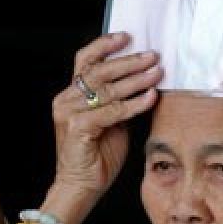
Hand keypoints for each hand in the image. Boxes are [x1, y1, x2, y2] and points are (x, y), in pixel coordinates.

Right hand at [46, 33, 161, 223]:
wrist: (82, 186)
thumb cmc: (97, 155)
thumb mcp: (111, 121)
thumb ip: (119, 100)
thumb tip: (145, 79)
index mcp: (71, 95)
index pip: (84, 60)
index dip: (104, 46)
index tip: (127, 37)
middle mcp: (66, 100)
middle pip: (99, 71)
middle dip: (129, 62)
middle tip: (152, 56)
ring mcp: (69, 113)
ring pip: (107, 90)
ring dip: (136, 80)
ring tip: (157, 73)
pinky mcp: (78, 127)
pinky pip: (112, 111)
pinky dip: (133, 104)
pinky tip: (150, 98)